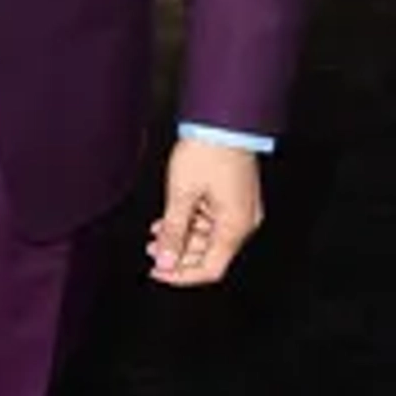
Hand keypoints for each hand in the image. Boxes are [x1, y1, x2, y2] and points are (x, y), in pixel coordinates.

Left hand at [147, 140, 263, 288]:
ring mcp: (241, 209)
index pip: (210, 269)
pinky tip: (170, 219)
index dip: (182, 276)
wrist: (223, 119)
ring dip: (183, 238)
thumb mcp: (181, 195)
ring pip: (209, 238)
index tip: (159, 272)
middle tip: (153, 250)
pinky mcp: (235, 197)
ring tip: (157, 232)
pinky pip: (213, 221)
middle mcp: (243, 222)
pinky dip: (192, 223)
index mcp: (235, 227)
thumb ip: (173, 233)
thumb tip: (165, 262)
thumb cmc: (208, 151)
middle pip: (210, 255)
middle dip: (179, 255)